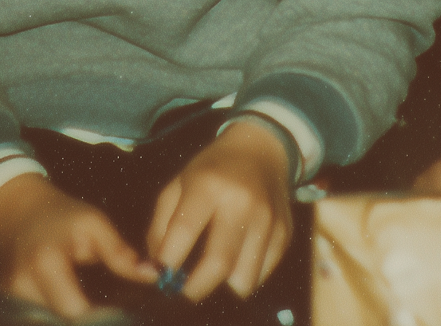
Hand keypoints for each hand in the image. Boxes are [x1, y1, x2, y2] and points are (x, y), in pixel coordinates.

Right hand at [0, 173, 157, 319]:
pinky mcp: (10, 301)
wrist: (20, 212)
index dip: (100, 317)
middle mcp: (22, 285)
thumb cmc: (63, 216)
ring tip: (93, 303)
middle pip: (62, 321)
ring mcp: (12, 296)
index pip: (75, 311)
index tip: (121, 312)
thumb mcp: (94, 225)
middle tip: (110, 308)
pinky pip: (39, 315)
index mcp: (46, 263)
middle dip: (88, 319)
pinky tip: (74, 303)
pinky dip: (58, 312)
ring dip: (72, 315)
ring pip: (50, 320)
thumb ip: (119, 254)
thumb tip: (152, 276)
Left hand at [147, 118, 292, 300]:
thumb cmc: (211, 171)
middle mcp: (242, 202)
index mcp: (209, 185)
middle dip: (195, 288)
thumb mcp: (178, 185)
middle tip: (185, 290)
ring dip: (224, 283)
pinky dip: (246, 275)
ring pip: (244, 279)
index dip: (168, 262)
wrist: (261, 150)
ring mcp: (268, 219)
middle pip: (218, 264)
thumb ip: (160, 227)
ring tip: (216, 267)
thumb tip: (155, 272)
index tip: (162, 275)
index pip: (184, 232)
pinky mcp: (285, 233)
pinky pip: (262, 275)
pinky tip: (238, 256)